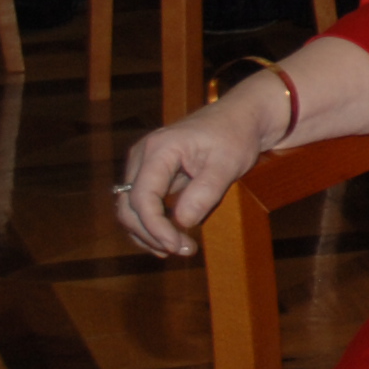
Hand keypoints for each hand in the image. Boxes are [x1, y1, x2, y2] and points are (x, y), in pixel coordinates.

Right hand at [114, 94, 280, 254]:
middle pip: (129, 206)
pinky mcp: (150, 174)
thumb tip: (182, 222)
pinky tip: (169, 240)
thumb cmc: (235, 136)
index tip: (178, 246)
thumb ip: (205, 192)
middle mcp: (143, 156)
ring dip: (148, 233)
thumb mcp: (228, 164)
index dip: (155, 227)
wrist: (240, 117)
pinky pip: (141, 205)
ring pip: (130, 208)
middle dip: (151, 234)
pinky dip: (150, 224)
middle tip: (183, 250)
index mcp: (159, 149)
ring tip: (178, 248)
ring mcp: (143, 165)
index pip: (142, 197)